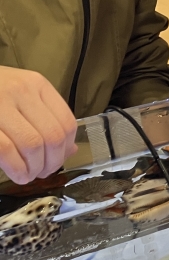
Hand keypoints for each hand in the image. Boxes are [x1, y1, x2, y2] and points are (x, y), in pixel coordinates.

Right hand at [0, 67, 77, 184]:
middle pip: (53, 136)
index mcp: (36, 84)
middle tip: (41, 173)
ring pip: (32, 144)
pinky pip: (7, 149)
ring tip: (28, 175)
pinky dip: (17, 168)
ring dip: (34, 168)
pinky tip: (17, 174)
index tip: (56, 161)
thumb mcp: (19, 97)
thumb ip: (45, 119)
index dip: (65, 148)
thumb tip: (71, 150)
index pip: (66, 122)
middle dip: (51, 162)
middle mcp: (21, 90)